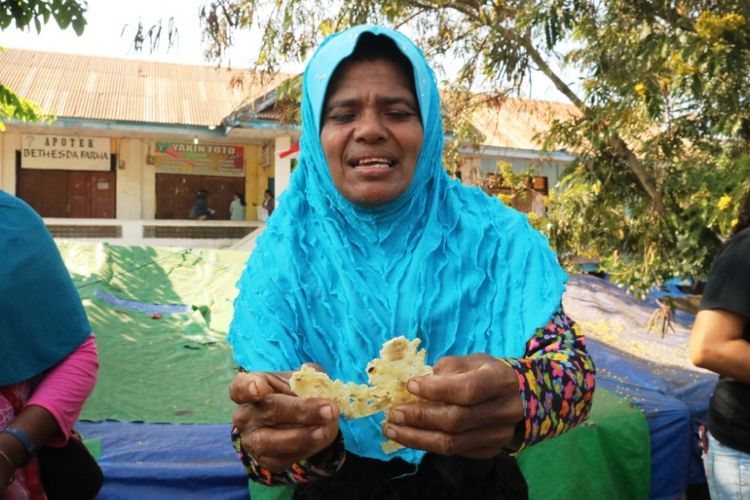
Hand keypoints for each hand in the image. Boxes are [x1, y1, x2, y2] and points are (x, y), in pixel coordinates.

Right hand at [229, 368, 339, 472]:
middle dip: (301, 411)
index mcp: (249, 388)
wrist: (300, 420)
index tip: (260, 388)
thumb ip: (311, 378)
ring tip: (325, 430)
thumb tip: (321, 386)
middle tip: (329, 409)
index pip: (240, 387)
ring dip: (301, 436)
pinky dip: (304, 449)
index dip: (247, 388)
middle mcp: (245, 415)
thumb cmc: (295, 392)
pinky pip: (282, 458)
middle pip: (268, 411)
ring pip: (271, 441)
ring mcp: (252, 439)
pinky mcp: (264, 459)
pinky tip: (319, 439)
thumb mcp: (303, 379)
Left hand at [382, 354, 523, 458]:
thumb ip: (446, 370)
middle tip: (394, 413)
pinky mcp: (489, 450)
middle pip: (456, 420)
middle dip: (420, 417)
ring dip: (416, 438)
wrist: (519, 398)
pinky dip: (426, 444)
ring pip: (452, 443)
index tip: (409, 386)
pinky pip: (453, 452)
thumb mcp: (471, 361)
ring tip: (391, 430)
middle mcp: (504, 411)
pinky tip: (408, 436)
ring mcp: (498, 435)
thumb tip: (414, 384)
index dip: (435, 390)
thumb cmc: (487, 374)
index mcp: (500, 381)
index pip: (467, 390)